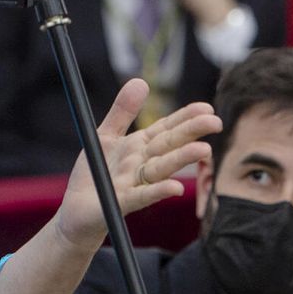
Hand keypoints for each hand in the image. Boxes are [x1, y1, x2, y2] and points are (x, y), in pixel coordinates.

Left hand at [53, 79, 220, 252]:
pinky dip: (158, 191)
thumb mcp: (104, 136)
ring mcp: (134, 184)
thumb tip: (141, 81)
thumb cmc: (94, 174)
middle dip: (192, 134)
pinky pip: (142, 196)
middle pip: (169, 146)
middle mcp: (142, 164)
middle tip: (216, 122)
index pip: (167, 129)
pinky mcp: (120, 202)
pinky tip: (176, 187)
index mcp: (139, 147)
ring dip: (182, 159)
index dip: (186, 118)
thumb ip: (122, 111)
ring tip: (204, 150)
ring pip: (161, 168)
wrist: (76, 211)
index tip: (207, 107)